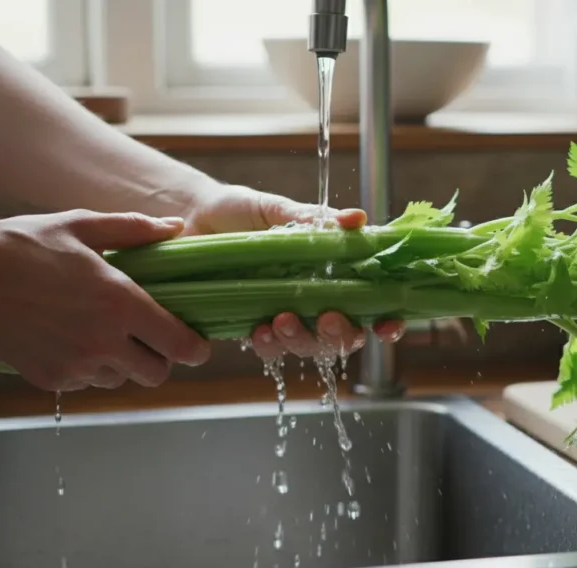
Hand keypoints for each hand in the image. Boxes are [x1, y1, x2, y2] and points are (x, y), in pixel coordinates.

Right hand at [0, 210, 209, 391]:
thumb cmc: (23, 245)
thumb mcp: (83, 226)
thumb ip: (134, 230)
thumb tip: (173, 228)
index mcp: (121, 304)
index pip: (180, 345)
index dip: (196, 349)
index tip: (196, 344)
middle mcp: (103, 341)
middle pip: (156, 373)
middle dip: (159, 359)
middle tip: (150, 338)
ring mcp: (74, 364)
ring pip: (119, 379)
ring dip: (121, 363)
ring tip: (103, 332)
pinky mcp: (49, 378)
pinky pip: (84, 382)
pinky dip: (86, 368)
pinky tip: (71, 339)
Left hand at [182, 185, 404, 358]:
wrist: (190, 218)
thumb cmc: (238, 211)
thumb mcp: (278, 208)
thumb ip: (316, 218)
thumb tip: (356, 219)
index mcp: (331, 272)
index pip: (371, 305)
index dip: (386, 321)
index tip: (387, 324)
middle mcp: (313, 299)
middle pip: (345, 336)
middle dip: (341, 335)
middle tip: (327, 318)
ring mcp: (285, 316)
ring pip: (309, 347)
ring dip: (301, 340)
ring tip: (282, 319)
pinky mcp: (253, 327)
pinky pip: (270, 350)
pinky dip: (269, 344)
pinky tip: (258, 329)